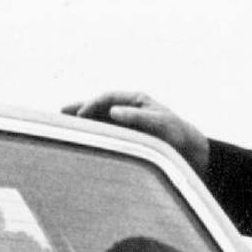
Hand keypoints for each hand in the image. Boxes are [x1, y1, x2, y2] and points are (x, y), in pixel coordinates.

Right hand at [61, 91, 210, 172]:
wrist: (191, 153)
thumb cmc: (178, 136)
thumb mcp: (161, 124)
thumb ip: (138, 117)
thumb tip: (113, 111)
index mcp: (136, 100)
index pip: (108, 98)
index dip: (92, 105)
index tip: (80, 116)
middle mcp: (128, 110)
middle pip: (98, 107)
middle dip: (79, 111)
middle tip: (59, 116)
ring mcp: (125, 124)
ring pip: (98, 121)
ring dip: (82, 124)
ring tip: (62, 128)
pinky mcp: (126, 139)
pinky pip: (104, 135)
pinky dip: (91, 137)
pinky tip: (79, 143)